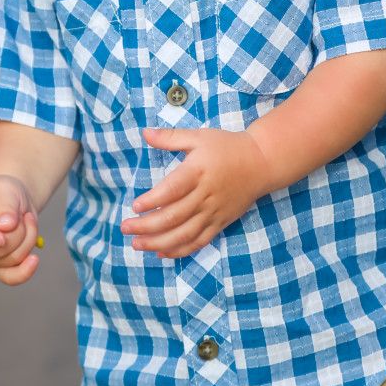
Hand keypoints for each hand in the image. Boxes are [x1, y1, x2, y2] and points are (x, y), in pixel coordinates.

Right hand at [0, 174, 41, 284]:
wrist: (13, 198)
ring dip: (28, 237)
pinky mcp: (2, 265)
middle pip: (0, 250)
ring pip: (13, 259)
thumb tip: (6, 226)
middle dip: (19, 230)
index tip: (1, 238)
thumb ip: (5, 206)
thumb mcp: (4, 190)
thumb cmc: (3, 191)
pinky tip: (34, 260)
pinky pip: (12, 277)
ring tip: (27, 219)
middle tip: (22, 214)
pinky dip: (25, 271)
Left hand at [120, 127, 268, 258]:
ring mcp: (214, 212)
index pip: (172, 190)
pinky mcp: (220, 223)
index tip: (134, 206)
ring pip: (184, 234)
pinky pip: (199, 241)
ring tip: (137, 244)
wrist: (261, 162)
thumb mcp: (198, 136)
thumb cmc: (226, 146)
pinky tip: (161, 252)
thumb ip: (170, 137)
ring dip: (159, 242)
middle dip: (147, 226)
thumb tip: (145, 132)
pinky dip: (180, 250)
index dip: (152, 201)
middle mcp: (205, 195)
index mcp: (198, 171)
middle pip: (174, 216)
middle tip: (125, 228)